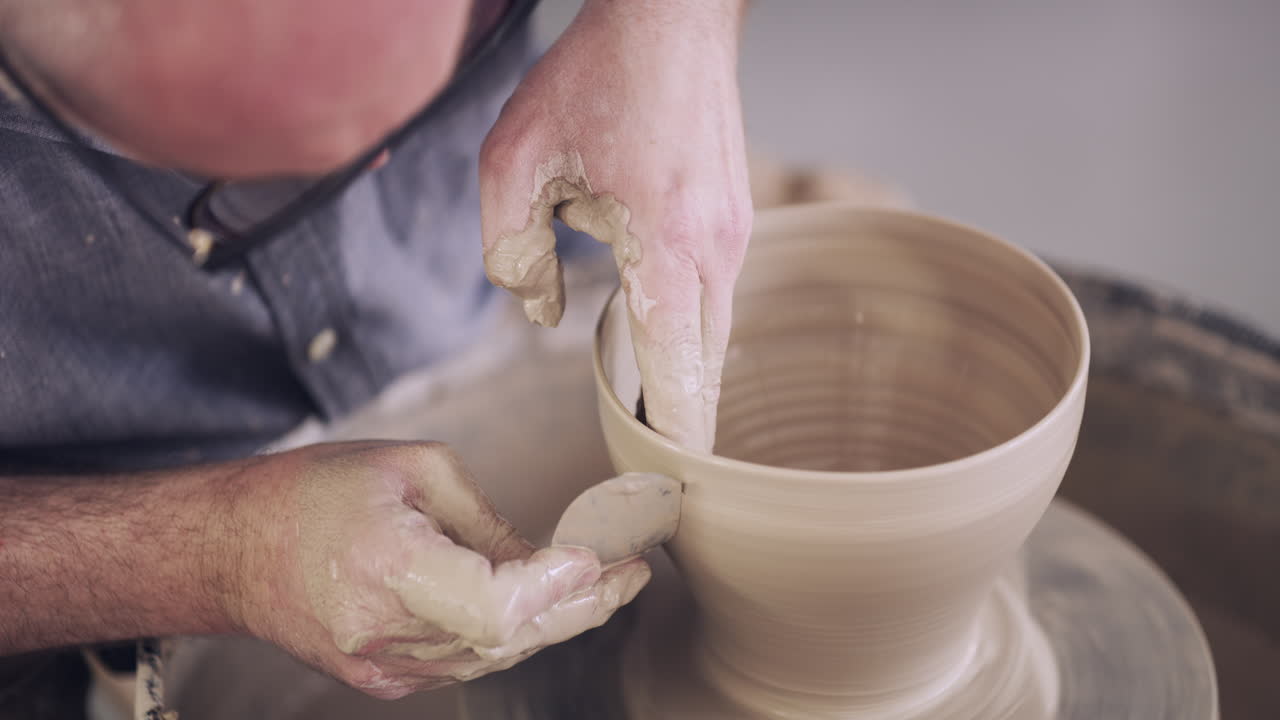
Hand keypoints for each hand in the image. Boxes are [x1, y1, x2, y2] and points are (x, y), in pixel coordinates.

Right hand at [229, 441, 649, 698]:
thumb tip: (547, 560)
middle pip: (511, 638)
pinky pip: (466, 662)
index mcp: (388, 570)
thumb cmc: (317, 491)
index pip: (496, 606)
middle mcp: (385, 635)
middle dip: (583, 605)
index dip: (556, 588)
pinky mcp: (381, 679)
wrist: (232, 548)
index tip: (600, 557)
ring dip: (555, 621)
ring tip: (604, 583)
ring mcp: (382, 668)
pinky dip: (510, 634)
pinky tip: (542, 604)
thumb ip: (487, 522)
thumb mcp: (413, 471)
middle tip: (633, 572)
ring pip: (496, 656)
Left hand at [480, 0, 751, 451]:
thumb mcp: (516, 160)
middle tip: (650, 467)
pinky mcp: (737, 217)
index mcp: (665, 247)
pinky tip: (655, 327)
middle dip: (681, 420)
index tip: (668, 490)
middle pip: (707, 367)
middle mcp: (716, 250)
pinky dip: (690, 327)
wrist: (671, 14)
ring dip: (685, 372)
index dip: (675, 441)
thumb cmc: (594, 78)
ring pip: (717, 333)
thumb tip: (539, 310)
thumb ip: (514, 253)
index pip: (680, 375)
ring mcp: (736, 234)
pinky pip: (717, 294)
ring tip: (652, 411)